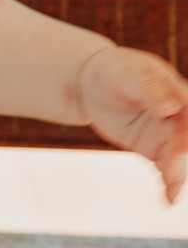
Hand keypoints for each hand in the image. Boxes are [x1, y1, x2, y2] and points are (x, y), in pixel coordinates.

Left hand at [78, 46, 187, 203]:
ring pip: (180, 160)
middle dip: (181, 156)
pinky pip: (166, 169)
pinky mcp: (154, 150)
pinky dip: (169, 184)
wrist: (92, 84)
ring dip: (178, 175)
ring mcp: (169, 136)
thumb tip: (169, 106)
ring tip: (172, 190)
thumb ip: (150, 90)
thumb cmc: (114, 72)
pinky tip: (168, 198)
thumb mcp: (128, 76)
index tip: (184, 142)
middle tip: (169, 168)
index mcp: (180, 94)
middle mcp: (180, 118)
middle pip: (187, 141)